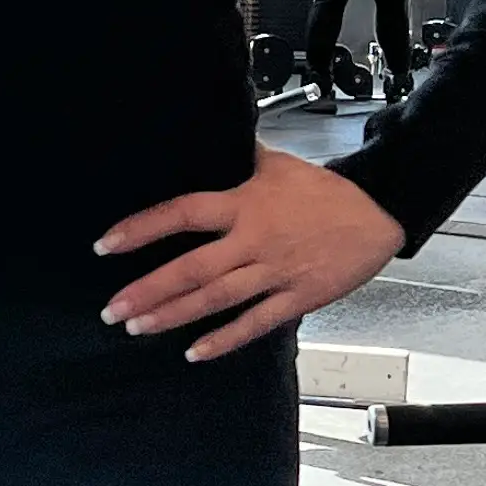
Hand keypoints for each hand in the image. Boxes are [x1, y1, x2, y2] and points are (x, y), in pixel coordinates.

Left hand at [96, 148, 405, 361]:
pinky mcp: (297, 298)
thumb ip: (238, 157)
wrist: (379, 212)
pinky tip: (194, 352)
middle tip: (111, 310)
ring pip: (216, 299)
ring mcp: (275, 272)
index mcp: (244, 204)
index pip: (183, 214)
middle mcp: (254, 241)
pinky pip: (256, 323)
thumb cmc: (324, 190)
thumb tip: (205, 132)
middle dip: (148, 291)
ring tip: (136, 328)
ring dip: (173, 315)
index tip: (106, 244)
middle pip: (192, 269)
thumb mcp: (277, 164)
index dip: (143, 228)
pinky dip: (224, 340)